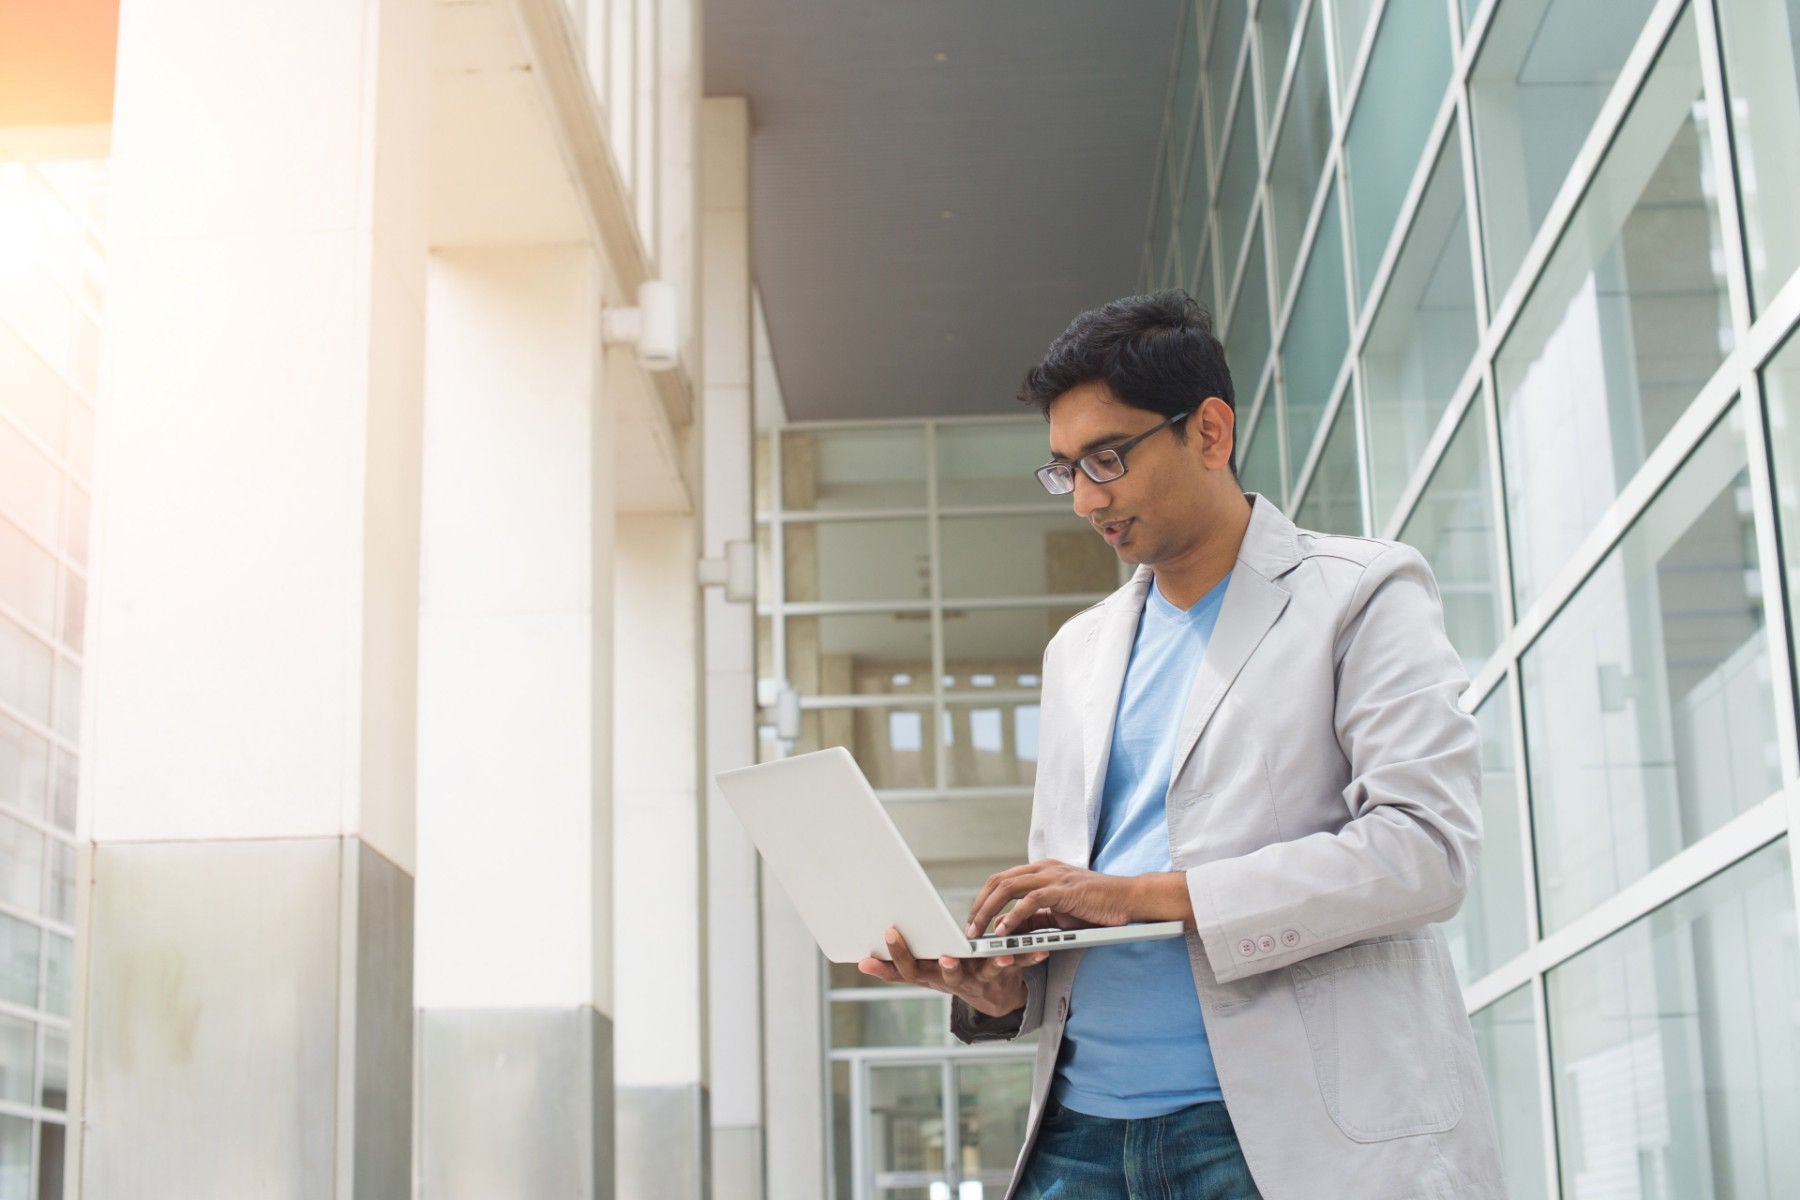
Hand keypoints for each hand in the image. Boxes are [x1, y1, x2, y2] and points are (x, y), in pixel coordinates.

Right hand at [856, 927, 1046, 1018]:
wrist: (994, 1000)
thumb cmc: (952, 975)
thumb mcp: (923, 974)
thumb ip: (894, 968)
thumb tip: (859, 962)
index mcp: (931, 976)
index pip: (909, 971)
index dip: (898, 955)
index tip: (888, 934)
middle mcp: (954, 980)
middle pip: (947, 977)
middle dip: (947, 967)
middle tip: (947, 958)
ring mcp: (979, 981)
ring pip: (986, 973)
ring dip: (994, 963)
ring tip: (1003, 953)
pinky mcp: (1003, 977)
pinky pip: (1018, 967)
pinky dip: (1029, 958)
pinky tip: (1041, 951)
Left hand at [966, 860, 1194, 938]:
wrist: (1129, 900)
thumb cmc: (1097, 907)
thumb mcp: (1059, 914)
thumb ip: (1035, 918)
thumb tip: (1008, 929)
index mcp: (1040, 871)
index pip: (1001, 881)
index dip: (983, 901)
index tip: (973, 922)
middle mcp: (1043, 868)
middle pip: (997, 881)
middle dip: (979, 905)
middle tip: (968, 929)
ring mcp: (1053, 876)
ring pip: (1008, 887)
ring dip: (989, 911)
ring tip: (979, 932)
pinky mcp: (1064, 889)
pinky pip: (1030, 900)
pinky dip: (1013, 915)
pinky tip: (1004, 930)